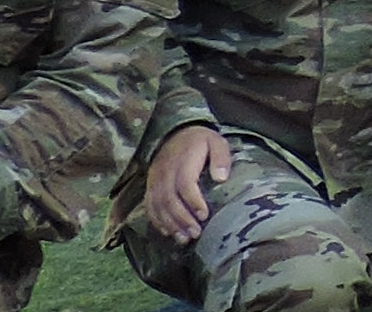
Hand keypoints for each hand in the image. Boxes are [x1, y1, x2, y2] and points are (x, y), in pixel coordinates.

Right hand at [142, 125, 231, 240]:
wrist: (176, 133)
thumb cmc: (200, 141)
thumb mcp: (216, 142)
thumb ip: (220, 158)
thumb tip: (221, 178)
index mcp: (183, 161)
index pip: (185, 184)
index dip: (193, 201)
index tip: (205, 215)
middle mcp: (165, 172)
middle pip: (169, 199)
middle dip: (182, 219)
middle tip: (196, 233)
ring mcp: (155, 180)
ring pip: (158, 205)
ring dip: (170, 224)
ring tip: (184, 239)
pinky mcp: (150, 186)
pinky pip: (149, 205)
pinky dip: (157, 220)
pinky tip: (167, 232)